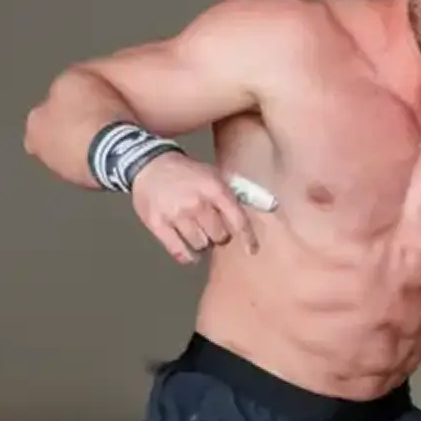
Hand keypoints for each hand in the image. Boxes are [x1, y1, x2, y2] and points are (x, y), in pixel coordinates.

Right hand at [130, 153, 258, 264]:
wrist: (149, 165)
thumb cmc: (187, 174)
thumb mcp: (215, 176)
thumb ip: (240, 192)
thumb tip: (272, 205)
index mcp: (214, 188)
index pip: (237, 219)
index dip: (247, 237)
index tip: (252, 250)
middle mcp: (196, 202)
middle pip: (219, 237)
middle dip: (218, 235)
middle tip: (210, 225)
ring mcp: (176, 214)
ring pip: (200, 246)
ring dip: (201, 243)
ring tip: (195, 230)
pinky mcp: (158, 225)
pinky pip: (180, 253)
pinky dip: (187, 255)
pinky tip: (187, 248)